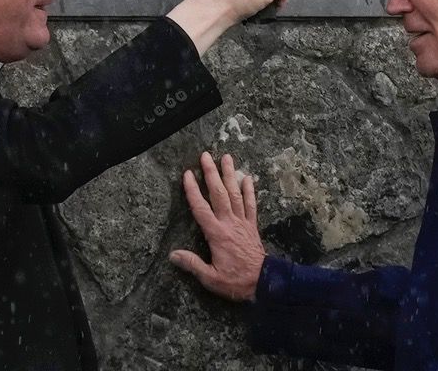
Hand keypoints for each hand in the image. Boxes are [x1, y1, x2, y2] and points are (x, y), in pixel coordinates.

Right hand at [170, 152, 265, 301]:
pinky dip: (249, 190)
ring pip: (235, 194)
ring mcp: (242, 222)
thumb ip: (192, 264)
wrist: (264, 282)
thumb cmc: (235, 281)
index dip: (193, 190)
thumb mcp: (210, 278)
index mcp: (216, 234)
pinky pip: (251, 205)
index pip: (201, 208)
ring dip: (230, 175)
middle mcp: (229, 223)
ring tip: (226, 158)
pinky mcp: (252, 226)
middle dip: (211, 173)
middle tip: (205, 156)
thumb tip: (173, 254)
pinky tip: (247, 177)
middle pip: (218, 194)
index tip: (187, 174)